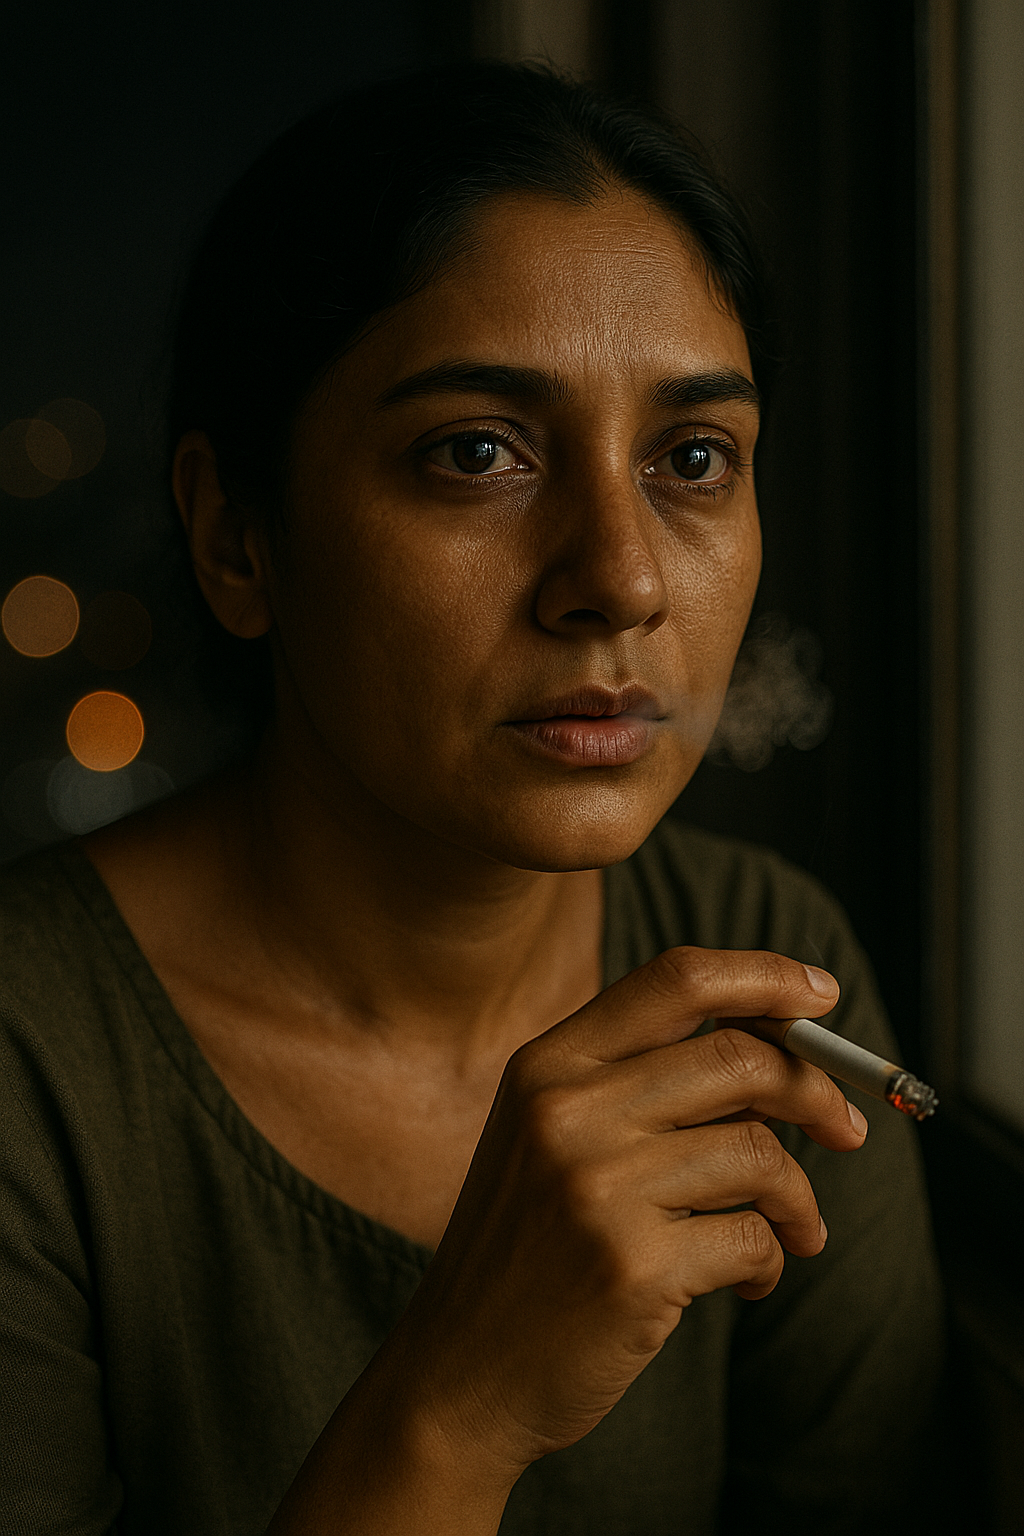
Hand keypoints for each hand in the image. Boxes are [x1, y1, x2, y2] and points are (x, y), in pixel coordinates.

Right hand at [387, 947, 864, 1483]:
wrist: (458, 1375)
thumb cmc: (526, 1248)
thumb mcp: (550, 1137)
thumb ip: (640, 1083)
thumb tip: (783, 1053)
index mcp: (547, 1064)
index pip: (678, 978)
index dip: (764, 976)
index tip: (821, 996)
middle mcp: (567, 1111)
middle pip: (739, 1058)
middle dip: (816, 1091)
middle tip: (846, 1129)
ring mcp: (597, 1188)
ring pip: (759, 1153)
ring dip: (797, 1198)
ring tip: (794, 1229)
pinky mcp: (633, 1268)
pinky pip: (753, 1238)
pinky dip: (772, 1260)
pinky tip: (748, 1282)